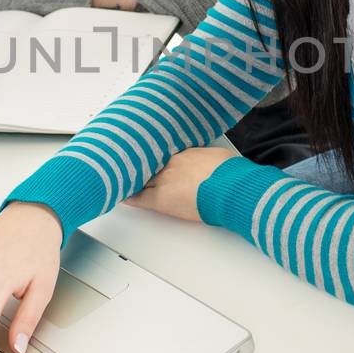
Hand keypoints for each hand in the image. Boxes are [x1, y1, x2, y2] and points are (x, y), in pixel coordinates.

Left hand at [124, 147, 238, 220]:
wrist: (228, 187)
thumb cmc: (230, 174)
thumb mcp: (221, 157)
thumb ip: (211, 158)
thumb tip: (213, 162)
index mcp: (185, 153)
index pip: (164, 156)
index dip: (158, 160)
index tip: (154, 160)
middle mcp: (170, 164)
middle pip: (151, 166)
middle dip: (144, 168)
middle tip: (132, 167)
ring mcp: (163, 181)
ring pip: (143, 180)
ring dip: (136, 180)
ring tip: (125, 180)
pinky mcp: (160, 199)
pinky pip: (139, 198)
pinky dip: (130, 197)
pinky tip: (123, 196)